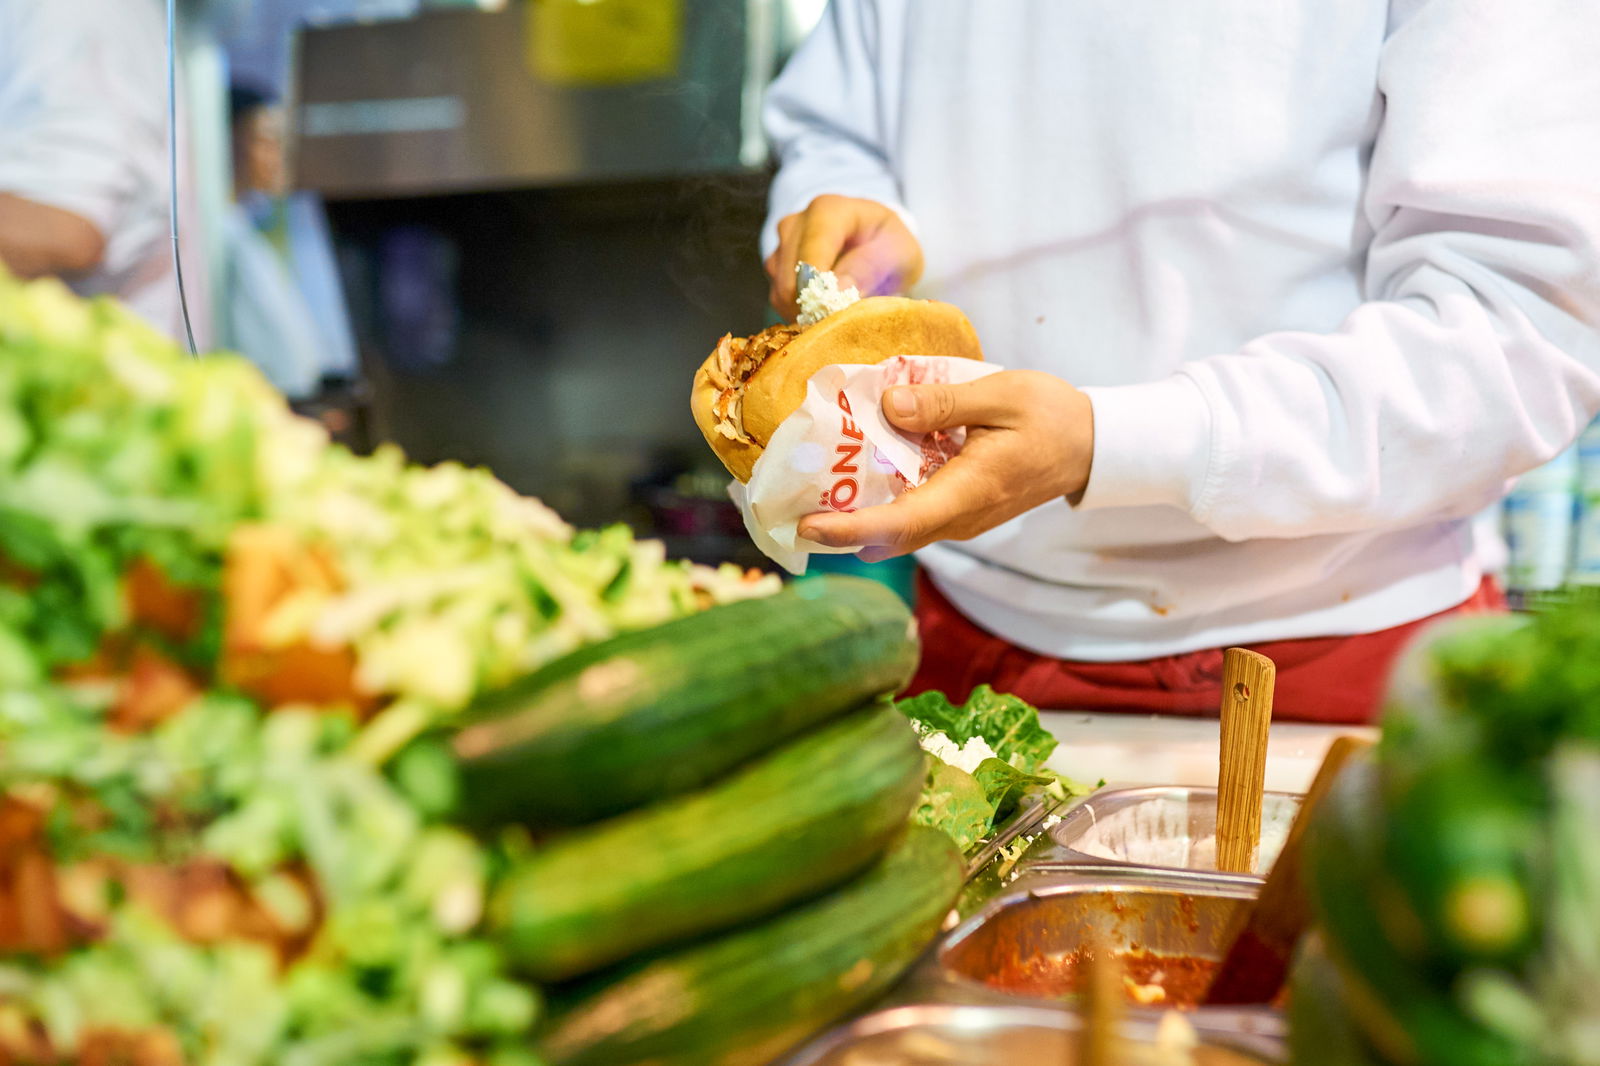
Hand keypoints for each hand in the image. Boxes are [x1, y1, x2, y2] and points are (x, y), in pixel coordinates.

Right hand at [765, 195, 923, 319]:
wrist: (878, 245)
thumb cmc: (891, 247)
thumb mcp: (899, 254)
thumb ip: (870, 268)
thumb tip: (837, 291)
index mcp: (828, 210)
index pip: (811, 250)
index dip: (819, 286)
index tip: (834, 312)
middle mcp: (796, 223)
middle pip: (791, 275)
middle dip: (815, 304)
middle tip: (843, 322)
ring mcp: (782, 245)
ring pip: (781, 290)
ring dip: (808, 311)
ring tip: (839, 314)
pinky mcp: (775, 268)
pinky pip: (778, 299)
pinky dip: (800, 313)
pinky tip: (826, 311)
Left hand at [797, 371, 1094, 561]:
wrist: (1090, 445)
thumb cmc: (1051, 416)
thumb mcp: (1001, 394)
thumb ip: (943, 403)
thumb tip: (888, 406)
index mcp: (969, 492)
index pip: (899, 524)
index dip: (849, 529)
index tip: (807, 524)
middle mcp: (958, 517)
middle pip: (886, 537)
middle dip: (834, 527)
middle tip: (785, 503)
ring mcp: (958, 518)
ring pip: (894, 530)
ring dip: (851, 515)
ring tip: (806, 487)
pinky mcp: (956, 509)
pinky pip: (908, 514)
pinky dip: (875, 502)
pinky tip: (851, 472)